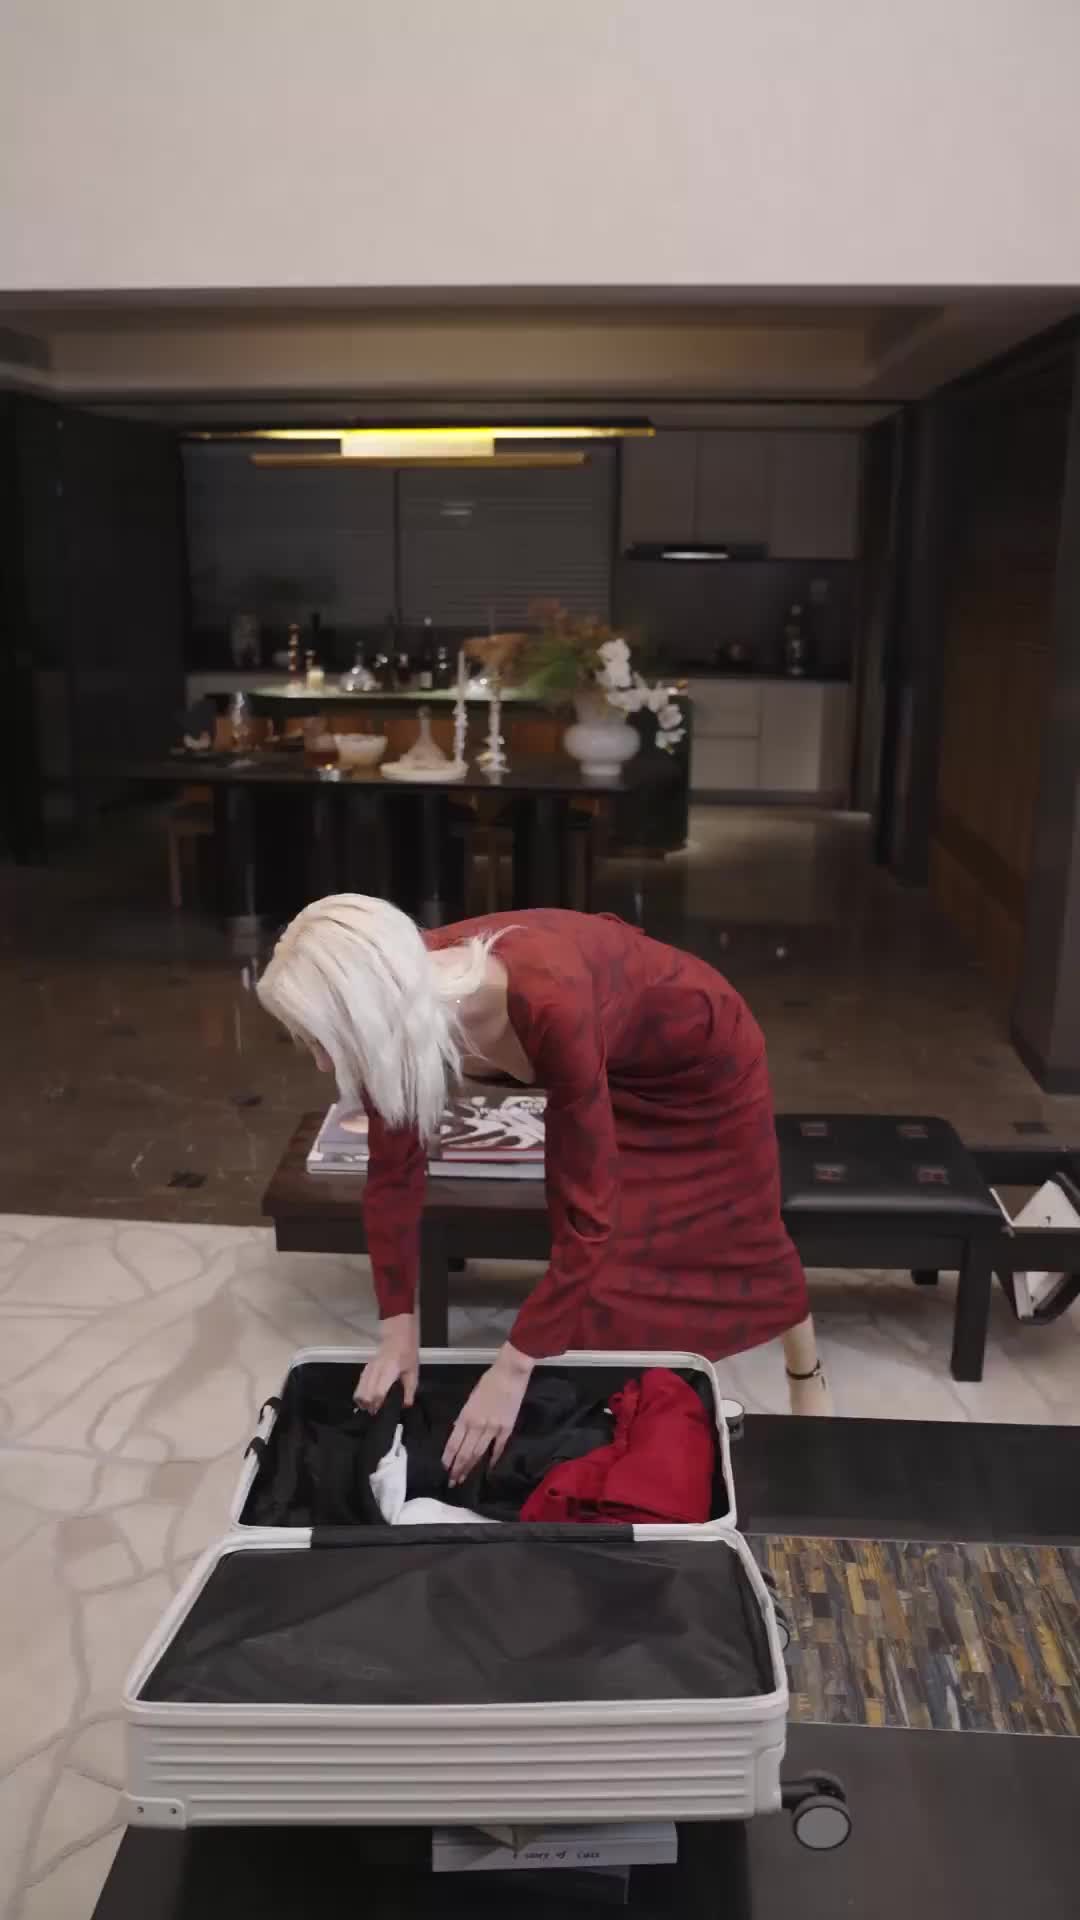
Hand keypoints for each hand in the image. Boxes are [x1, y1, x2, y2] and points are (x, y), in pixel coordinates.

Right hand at [354, 1314, 418, 1411]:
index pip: (378, 1391)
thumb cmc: (407, 1353)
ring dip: (362, 1401)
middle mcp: (376, 1369)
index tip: (379, 1411)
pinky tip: (365, 1400)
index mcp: (389, 1370)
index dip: (377, 1403)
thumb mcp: (413, 1372)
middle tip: (375, 1413)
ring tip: (370, 1408)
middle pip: (365, 1392)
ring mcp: (369, 1368)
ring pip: (359, 1388)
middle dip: (368, 1405)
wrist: (398, 1335)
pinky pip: (360, 1383)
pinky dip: (361, 1393)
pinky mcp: (367, 1368)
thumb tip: (406, 1405)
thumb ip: (409, 1390)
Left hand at [442, 1344, 533, 1487]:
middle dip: (457, 1468)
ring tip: (464, 1478)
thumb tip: (460, 1431)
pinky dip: (493, 1459)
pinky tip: (488, 1468)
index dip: (448, 1458)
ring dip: (470, 1467)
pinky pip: (498, 1447)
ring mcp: (493, 1428)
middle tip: (452, 1482)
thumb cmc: (489, 1381)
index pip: (454, 1443)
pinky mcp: (507, 1428)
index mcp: (466, 1416)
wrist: (509, 1374)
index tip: (444, 1469)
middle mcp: (477, 1425)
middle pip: (465, 1452)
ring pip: (478, 1453)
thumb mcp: (471, 1398)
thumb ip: (465, 1417)